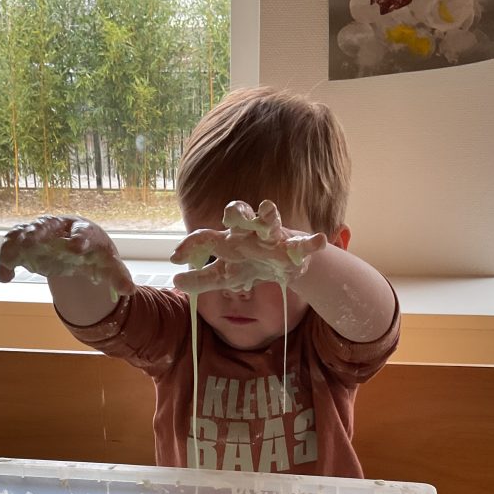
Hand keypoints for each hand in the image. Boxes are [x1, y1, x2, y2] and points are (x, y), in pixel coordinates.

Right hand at [0, 215, 134, 298]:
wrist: (78, 245)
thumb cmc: (95, 253)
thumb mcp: (109, 266)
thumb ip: (118, 277)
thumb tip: (129, 290)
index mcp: (84, 231)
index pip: (82, 233)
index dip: (79, 239)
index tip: (75, 248)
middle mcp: (59, 227)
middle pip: (47, 225)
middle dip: (39, 233)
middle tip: (31, 242)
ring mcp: (41, 232)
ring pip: (25, 232)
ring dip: (17, 242)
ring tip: (9, 258)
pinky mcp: (27, 241)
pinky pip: (14, 247)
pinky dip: (7, 259)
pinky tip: (5, 277)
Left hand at [171, 200, 325, 293]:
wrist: (284, 265)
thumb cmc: (251, 265)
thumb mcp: (226, 275)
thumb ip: (202, 280)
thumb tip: (175, 283)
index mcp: (229, 239)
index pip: (206, 237)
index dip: (190, 245)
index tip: (174, 257)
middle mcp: (249, 233)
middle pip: (239, 215)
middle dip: (236, 212)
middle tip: (231, 215)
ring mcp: (272, 237)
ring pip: (270, 220)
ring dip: (268, 215)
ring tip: (268, 210)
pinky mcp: (294, 247)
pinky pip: (304, 243)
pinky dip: (311, 243)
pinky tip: (319, 241)